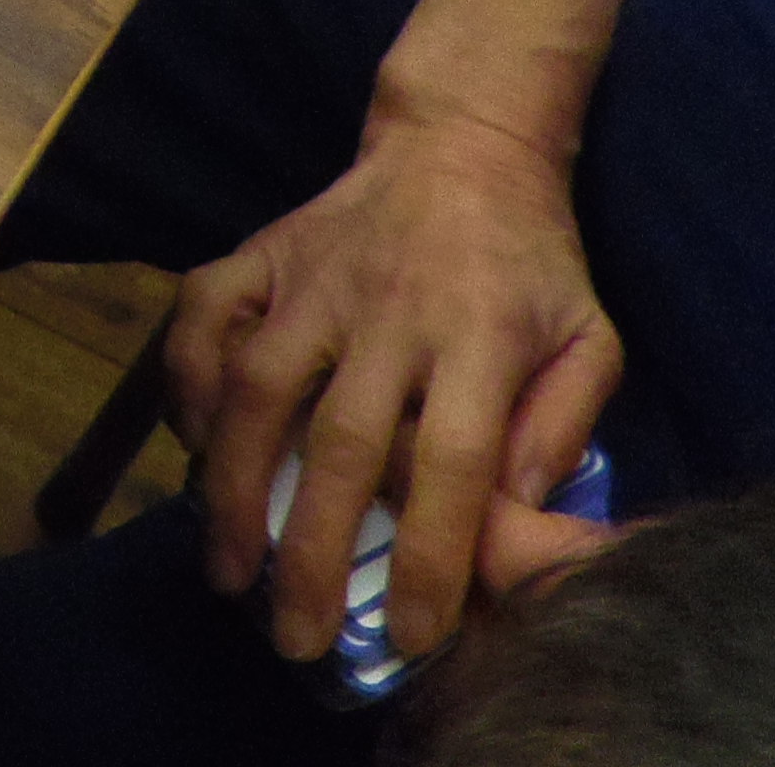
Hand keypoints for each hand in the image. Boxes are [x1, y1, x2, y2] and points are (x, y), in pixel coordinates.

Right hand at [166, 101, 622, 666]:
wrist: (463, 139)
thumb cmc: (532, 260)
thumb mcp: (589, 337)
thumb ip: (564, 427)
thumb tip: (517, 518)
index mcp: (482, 337)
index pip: (453, 463)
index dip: (429, 554)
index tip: (410, 632)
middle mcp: (392, 309)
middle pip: (343, 442)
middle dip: (312, 550)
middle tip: (295, 635)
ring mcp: (315, 276)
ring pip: (258, 387)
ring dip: (232, 483)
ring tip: (228, 567)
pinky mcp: (262, 249)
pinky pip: (202, 315)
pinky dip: (185, 382)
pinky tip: (192, 445)